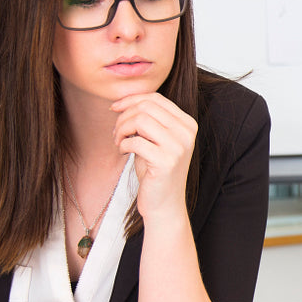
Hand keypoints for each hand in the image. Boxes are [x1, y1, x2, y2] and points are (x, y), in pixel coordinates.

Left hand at [111, 92, 197, 223]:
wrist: (164, 204)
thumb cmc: (155, 170)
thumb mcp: (154, 140)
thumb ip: (148, 119)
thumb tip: (123, 101)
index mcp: (187, 124)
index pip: (156, 98)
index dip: (131, 99)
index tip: (115, 109)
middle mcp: (187, 133)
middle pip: (146, 107)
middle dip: (124, 116)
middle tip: (116, 132)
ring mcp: (179, 146)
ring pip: (140, 120)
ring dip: (121, 129)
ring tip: (118, 142)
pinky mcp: (167, 161)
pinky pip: (135, 141)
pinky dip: (123, 145)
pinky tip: (123, 152)